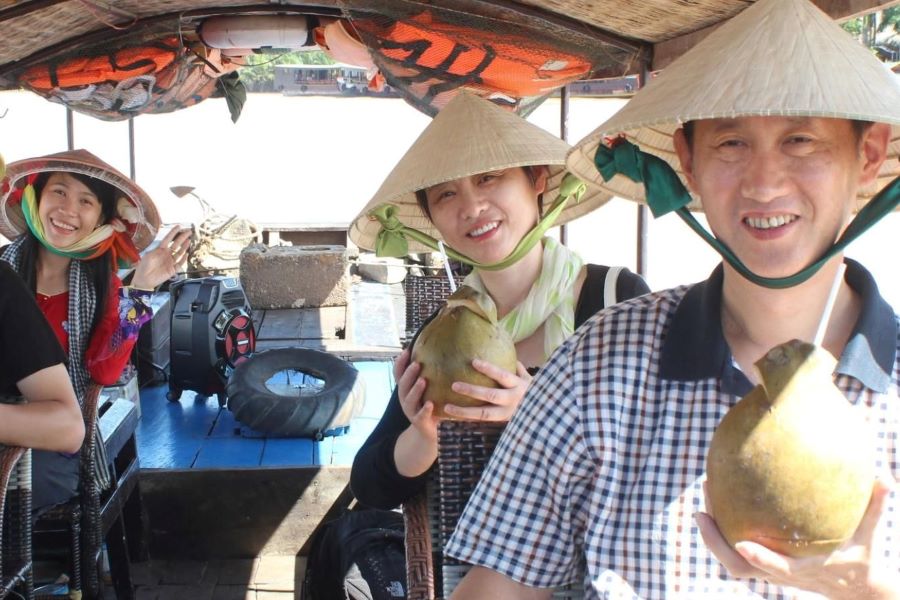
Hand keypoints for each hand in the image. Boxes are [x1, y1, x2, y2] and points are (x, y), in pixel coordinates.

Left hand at [130, 226, 191, 289]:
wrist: (144, 280)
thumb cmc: (143, 267)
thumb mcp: (148, 256)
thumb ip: (157, 250)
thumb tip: (165, 246)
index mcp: (160, 250)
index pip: (168, 239)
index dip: (173, 233)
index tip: (179, 226)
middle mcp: (167, 254)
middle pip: (176, 244)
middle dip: (182, 237)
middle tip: (189, 231)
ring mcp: (170, 262)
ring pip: (179, 253)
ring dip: (184, 247)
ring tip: (189, 240)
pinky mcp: (172, 270)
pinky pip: (180, 264)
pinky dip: (183, 259)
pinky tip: (186, 254)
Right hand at [394, 348, 438, 443]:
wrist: (429, 433)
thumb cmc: (430, 405)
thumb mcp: (428, 389)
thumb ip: (429, 375)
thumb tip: (439, 352)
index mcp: (406, 390)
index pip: (398, 374)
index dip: (400, 363)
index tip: (406, 351)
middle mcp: (405, 399)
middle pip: (403, 385)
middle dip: (408, 374)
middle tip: (417, 364)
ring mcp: (411, 411)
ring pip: (409, 400)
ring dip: (415, 390)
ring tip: (423, 381)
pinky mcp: (420, 422)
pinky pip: (421, 415)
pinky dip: (425, 409)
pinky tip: (430, 404)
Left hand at [443, 359, 531, 421]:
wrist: (548, 417)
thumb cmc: (535, 394)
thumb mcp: (530, 380)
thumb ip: (518, 368)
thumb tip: (507, 352)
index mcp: (519, 386)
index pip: (502, 376)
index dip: (489, 369)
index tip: (473, 362)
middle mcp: (513, 401)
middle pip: (490, 396)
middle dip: (472, 391)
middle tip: (454, 385)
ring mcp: (507, 415)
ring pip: (483, 414)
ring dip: (464, 412)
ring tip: (447, 408)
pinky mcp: (502, 424)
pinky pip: (482, 422)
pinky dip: (468, 420)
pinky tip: (453, 418)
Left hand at [696, 478, 898, 598]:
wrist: (853, 588)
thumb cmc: (860, 557)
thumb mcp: (869, 535)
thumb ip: (875, 507)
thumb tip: (886, 477)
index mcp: (802, 570)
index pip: (775, 569)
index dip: (759, 559)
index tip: (742, 543)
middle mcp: (778, 574)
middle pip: (737, 566)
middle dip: (715, 542)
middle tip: (701, 510)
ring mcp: (766, 572)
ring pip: (729, 560)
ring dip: (712, 534)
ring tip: (704, 499)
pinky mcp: (762, 566)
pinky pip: (732, 551)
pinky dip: (721, 529)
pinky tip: (718, 498)